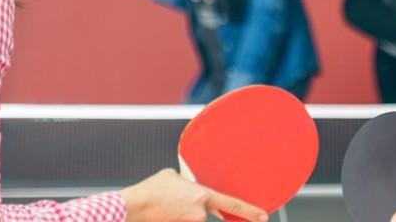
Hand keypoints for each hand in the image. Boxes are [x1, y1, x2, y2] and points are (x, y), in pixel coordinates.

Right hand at [120, 169, 267, 221]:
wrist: (133, 207)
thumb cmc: (151, 190)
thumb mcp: (173, 177)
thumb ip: (188, 183)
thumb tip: (190, 186)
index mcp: (201, 195)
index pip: (232, 205)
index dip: (250, 212)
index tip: (263, 216)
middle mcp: (199, 213)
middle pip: (207, 213)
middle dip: (194, 209)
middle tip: (176, 204)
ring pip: (194, 219)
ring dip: (182, 214)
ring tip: (166, 207)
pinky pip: (184, 221)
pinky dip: (177, 217)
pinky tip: (165, 213)